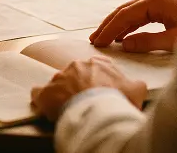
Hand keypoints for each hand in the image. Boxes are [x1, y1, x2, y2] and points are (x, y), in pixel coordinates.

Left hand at [31, 56, 146, 121]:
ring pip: (58, 84)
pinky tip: (48, 109)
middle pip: (76, 75)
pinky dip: (42, 100)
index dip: (98, 80)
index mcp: (97, 63)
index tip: (100, 90)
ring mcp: (58, 78)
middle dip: (79, 87)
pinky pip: (39, 94)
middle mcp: (76, 65)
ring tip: (69, 109)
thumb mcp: (137, 90)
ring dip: (62, 95)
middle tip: (85, 102)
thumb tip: (136, 85)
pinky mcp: (45, 93)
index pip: (97, 67)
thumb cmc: (117, 100)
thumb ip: (135, 84)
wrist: (97, 112)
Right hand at [89, 0, 176, 52]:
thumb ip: (148, 41)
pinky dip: (129, 25)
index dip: (110, 28)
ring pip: (132, 12)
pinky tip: (122, 36)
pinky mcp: (166, 8)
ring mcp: (162, 1)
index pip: (126, 14)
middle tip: (94, 40)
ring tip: (103, 38)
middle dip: (109, 25)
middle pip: (125, 10)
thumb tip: (124, 44)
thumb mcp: (176, 40)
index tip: (98, 42)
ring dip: (117, 25)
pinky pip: (142, 16)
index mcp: (158, 0)